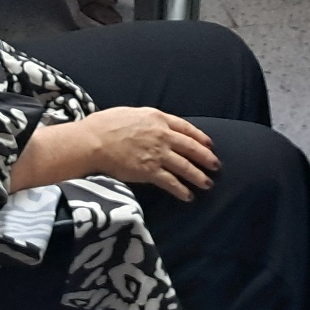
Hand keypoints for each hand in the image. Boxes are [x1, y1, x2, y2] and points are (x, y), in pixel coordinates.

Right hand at [51, 107, 218, 200]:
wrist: (93, 141)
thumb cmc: (104, 125)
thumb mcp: (130, 113)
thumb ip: (146, 120)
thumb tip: (151, 125)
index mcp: (157, 118)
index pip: (186, 127)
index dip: (200, 137)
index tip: (209, 144)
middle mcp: (162, 135)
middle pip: (191, 147)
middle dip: (206, 158)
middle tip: (216, 166)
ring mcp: (157, 153)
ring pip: (185, 166)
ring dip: (198, 176)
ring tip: (208, 184)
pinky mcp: (150, 171)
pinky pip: (171, 182)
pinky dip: (181, 190)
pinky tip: (188, 196)